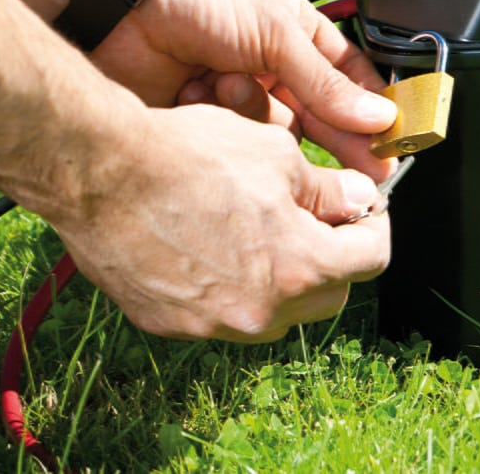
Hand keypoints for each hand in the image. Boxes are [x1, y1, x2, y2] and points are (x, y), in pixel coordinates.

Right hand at [56, 99, 391, 340]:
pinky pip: (225, 312)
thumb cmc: (191, 155)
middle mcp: (260, 311)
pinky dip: (235, 285)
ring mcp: (214, 325)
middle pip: (329, 295)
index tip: (366, 206)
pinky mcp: (173, 325)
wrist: (104, 174)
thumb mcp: (276, 153)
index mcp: (298, 267)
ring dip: (285, 276)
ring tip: (264, 225)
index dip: (375, 225)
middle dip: (335, 255)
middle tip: (322, 214)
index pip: (370, 260)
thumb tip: (358, 199)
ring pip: (276, 310)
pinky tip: (217, 241)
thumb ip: (327, 186)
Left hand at [94, 0, 396, 178]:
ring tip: (225, 84)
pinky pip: (234, 143)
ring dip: (255, 116)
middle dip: (339, 139)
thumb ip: (326, 82)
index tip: (395, 144)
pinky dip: (219, 122)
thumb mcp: (275, 32)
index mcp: (297, 32)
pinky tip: (197, 92)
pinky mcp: (206, 124)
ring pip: (274, 133)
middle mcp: (272, 66)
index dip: (374, 110)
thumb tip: (378, 115)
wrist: (120, 5)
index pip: (351, 78)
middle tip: (367, 176)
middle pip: (320, 114)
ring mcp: (238, 95)